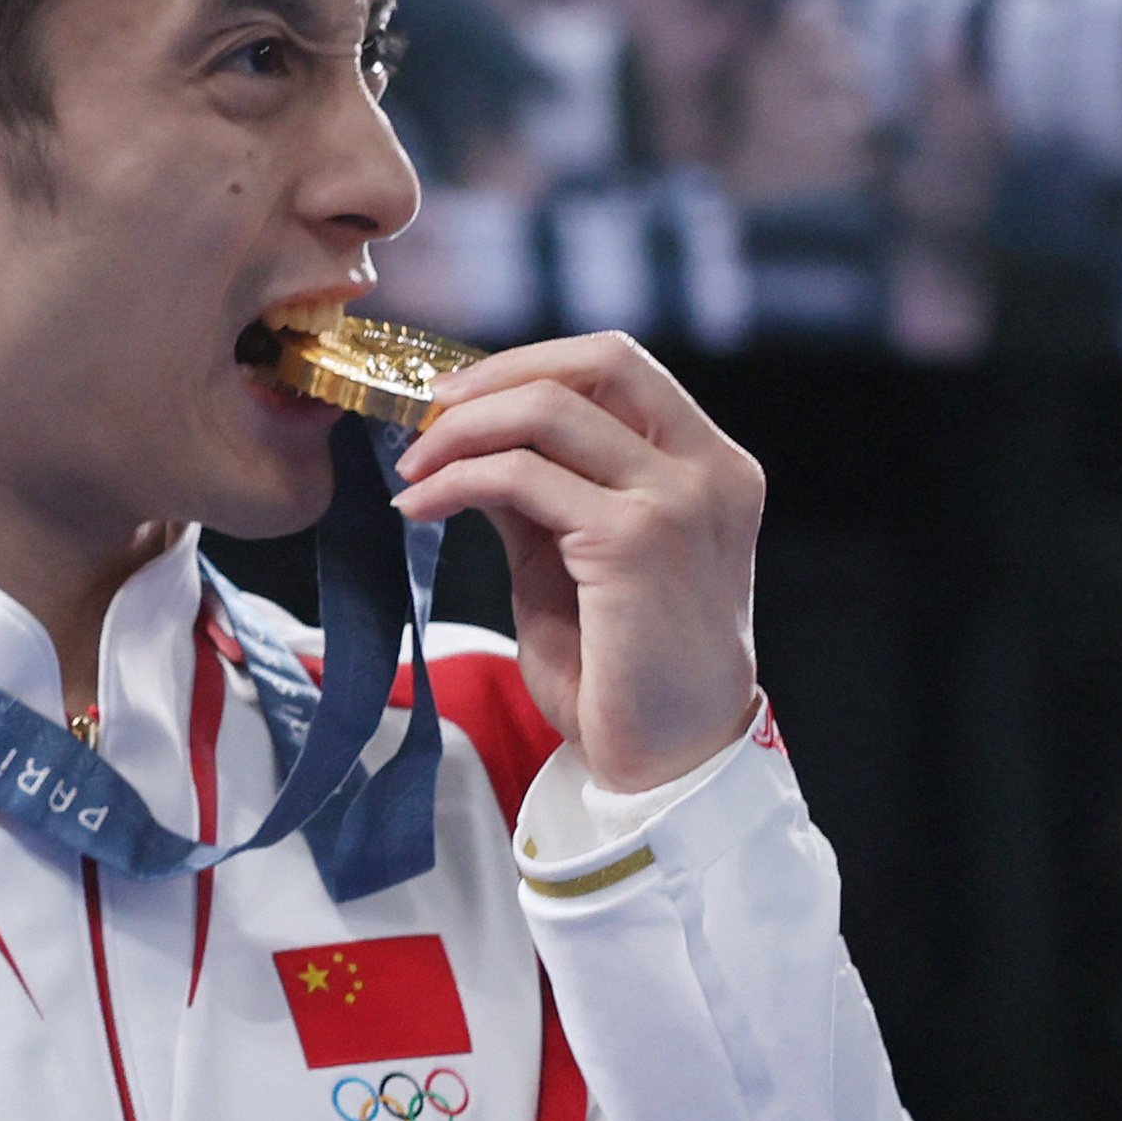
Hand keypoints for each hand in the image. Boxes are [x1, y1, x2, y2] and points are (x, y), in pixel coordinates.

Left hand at [388, 335, 762, 792]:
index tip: (456, 395)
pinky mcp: (635, 539)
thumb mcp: (574, 556)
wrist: (664, 759)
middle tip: (426, 410)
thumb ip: (541, 490)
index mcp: (710, 466)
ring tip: (412, 467)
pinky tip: (419, 506)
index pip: (621, 367)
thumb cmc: (621, 668)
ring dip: (461, 428)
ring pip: (550, 409)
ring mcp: (680, 500)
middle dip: (497, 374)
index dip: (529, 364)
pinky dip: (455, 480)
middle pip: (598, 361)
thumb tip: (467, 436)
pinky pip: (521, 477)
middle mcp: (709, 471)